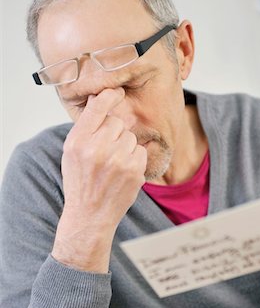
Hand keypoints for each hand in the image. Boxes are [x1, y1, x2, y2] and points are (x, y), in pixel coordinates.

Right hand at [52, 88, 146, 271]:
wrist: (89, 215)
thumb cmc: (80, 182)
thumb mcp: (71, 153)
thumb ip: (85, 128)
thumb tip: (99, 100)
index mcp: (78, 142)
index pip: (97, 108)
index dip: (109, 97)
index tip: (116, 92)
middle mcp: (97, 149)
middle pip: (117, 123)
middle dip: (114, 133)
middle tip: (106, 151)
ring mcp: (117, 161)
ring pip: (130, 137)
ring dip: (125, 146)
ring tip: (113, 164)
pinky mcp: (134, 172)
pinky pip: (140, 151)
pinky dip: (134, 158)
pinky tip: (123, 171)